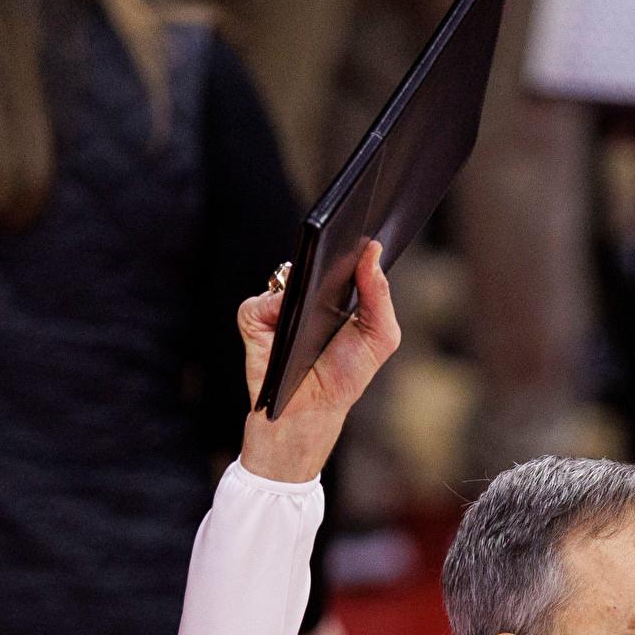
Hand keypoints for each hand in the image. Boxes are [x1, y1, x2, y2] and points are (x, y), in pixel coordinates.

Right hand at [240, 241, 403, 483]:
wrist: (311, 412)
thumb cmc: (344, 376)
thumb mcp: (379, 337)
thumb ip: (380, 296)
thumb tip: (372, 253)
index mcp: (335, 291)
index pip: (341, 255)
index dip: (352, 238)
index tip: (364, 222)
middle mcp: (305, 292)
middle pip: (312, 256)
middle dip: (328, 244)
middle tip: (343, 233)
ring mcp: (278, 305)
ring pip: (284, 276)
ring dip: (301, 278)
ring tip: (320, 276)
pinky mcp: (254, 322)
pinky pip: (259, 303)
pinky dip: (273, 308)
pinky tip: (288, 322)